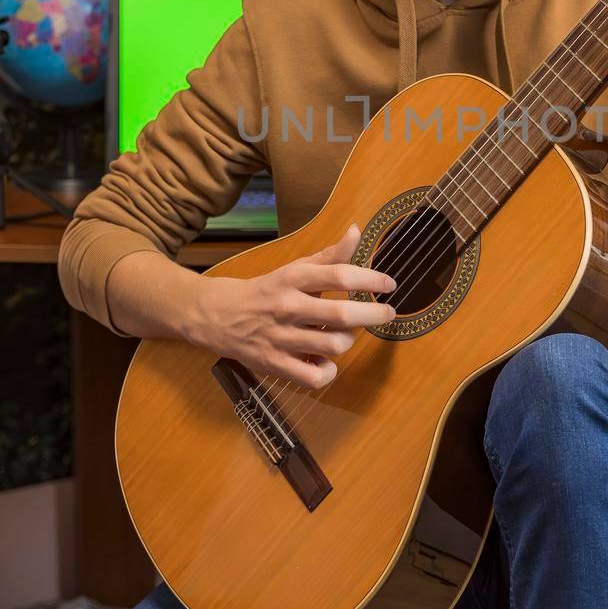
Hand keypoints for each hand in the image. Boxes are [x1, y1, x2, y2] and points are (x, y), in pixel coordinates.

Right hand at [187, 224, 396, 388]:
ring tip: (345, 334)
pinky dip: (328, 372)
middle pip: (342, 314)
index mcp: (293, 279)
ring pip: (333, 345)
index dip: (371, 279)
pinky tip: (326, 360)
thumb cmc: (267, 291)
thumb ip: (329, 256)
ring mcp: (281, 338)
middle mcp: (288, 307)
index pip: (340, 275)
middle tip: (387, 313)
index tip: (390, 284)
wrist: (217, 315)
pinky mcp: (274, 364)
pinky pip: (314, 376)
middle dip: (374, 314)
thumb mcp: (295, 269)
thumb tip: (357, 231)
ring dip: (347, 340)